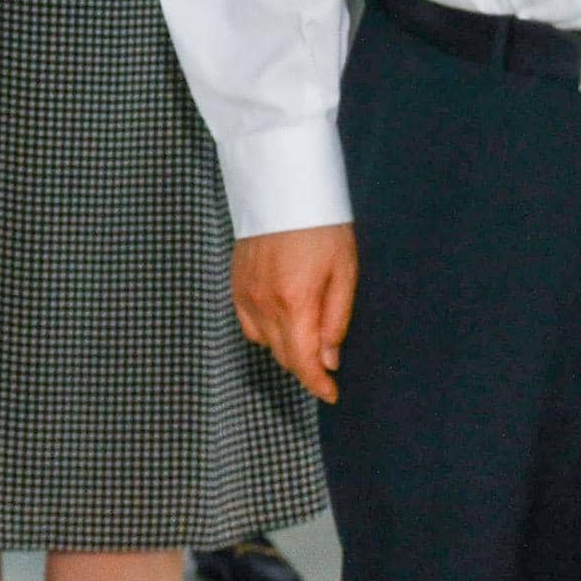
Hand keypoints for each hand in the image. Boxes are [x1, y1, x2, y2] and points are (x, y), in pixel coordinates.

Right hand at [230, 224, 355, 403]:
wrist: (284, 187)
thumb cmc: (321, 226)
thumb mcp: (344, 272)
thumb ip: (336, 319)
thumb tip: (329, 358)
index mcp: (294, 303)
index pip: (302, 361)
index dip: (317, 384)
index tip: (331, 394)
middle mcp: (263, 303)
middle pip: (283, 356)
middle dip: (306, 367)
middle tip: (326, 364)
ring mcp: (245, 293)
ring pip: (264, 342)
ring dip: (287, 348)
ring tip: (307, 335)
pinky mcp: (235, 282)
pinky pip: (248, 323)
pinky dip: (265, 330)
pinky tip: (282, 318)